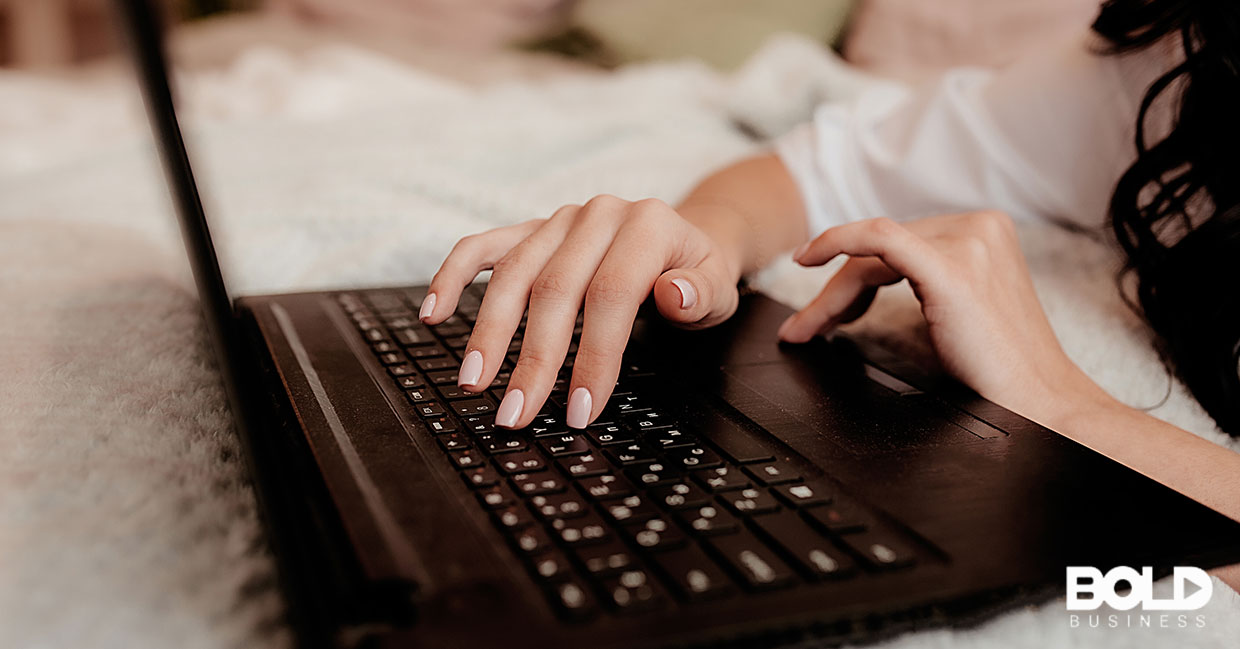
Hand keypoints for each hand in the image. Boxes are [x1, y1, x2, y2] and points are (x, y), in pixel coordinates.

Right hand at [421, 195, 743, 428]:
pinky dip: (453, 276)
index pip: (610, 295)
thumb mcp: (719, 287)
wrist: (687, 235)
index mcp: (648, 225)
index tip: (580, 409)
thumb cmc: (698, 273)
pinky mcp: (532, 229)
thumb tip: (674, 295)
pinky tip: (434, 313)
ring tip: (473, 381)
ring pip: (514, 274)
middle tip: (515, 413)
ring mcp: (560, 220)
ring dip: (488, 331)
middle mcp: (598, 216)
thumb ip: (701, 294)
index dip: (593, 356)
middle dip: (533, 359)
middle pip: (555, 289)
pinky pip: (484, 247)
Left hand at [777, 211, 1110, 422]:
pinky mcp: (951, 268)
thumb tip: (864, 283)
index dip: (852, 275)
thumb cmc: (1000, 370)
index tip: (823, 307)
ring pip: (870, 254)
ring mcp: (967, 243)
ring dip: (830, 294)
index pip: (898, 244)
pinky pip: (878, 238)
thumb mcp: (960, 309)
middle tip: (804, 329)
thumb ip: (927, 281)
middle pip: (880, 250)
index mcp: (984, 231)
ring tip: (805, 329)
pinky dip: (836, 241)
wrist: (1042, 403)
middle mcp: (978, 227)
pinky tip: (806, 259)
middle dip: (835, 291)